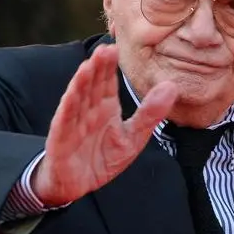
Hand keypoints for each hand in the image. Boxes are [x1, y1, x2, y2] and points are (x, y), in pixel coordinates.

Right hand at [31, 44, 177, 205]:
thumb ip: (151, 113)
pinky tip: (71, 96)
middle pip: (92, 85)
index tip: (116, 49)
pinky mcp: (61, 139)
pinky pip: (64, 122)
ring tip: (88, 66)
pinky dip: (67, 109)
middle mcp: (88, 111)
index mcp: (105, 107)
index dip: (110, 67)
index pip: (107, 82)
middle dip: (98, 68)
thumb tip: (172, 86)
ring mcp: (73, 123)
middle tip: (105, 49)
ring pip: (77, 99)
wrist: (77, 185)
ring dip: (81, 83)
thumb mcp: (133, 137)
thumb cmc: (103, 158)